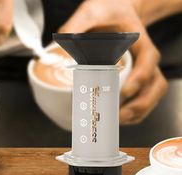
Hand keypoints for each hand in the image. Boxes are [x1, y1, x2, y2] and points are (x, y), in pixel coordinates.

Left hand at [59, 0, 167, 124]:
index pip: (147, 63)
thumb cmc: (109, 14)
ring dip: (136, 113)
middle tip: (118, 116)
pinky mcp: (136, 81)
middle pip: (154, 87)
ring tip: (116, 121)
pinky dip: (134, 113)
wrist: (116, 15)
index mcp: (140, 45)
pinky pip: (142, 100)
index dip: (139, 80)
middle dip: (138, 106)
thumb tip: (60, 48)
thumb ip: (77, 26)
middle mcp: (146, 62)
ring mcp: (143, 73)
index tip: (125, 92)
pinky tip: (119, 118)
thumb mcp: (92, 13)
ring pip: (150, 97)